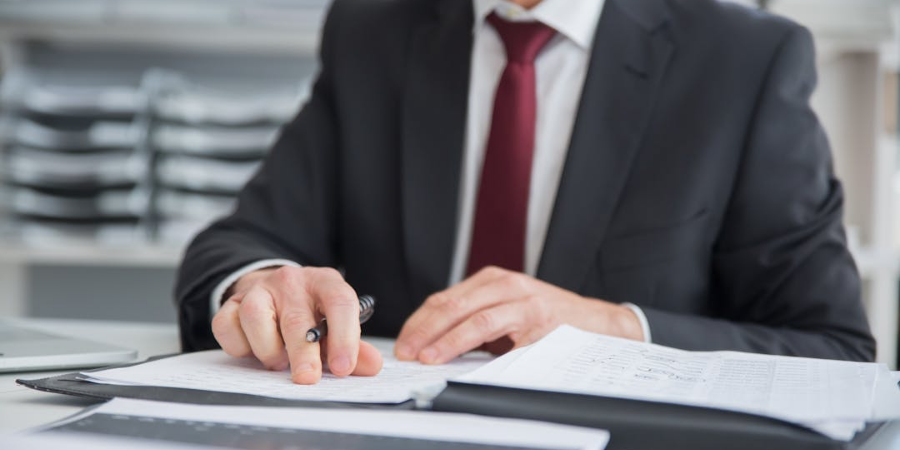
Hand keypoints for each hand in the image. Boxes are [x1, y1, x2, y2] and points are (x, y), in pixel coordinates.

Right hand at [211, 266, 382, 383]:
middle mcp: (291, 282)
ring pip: (255, 316)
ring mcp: (258, 290)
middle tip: (308, 378)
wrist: (271, 289)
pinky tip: (253, 350)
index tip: (344, 367)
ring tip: (279, 361)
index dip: (345, 336)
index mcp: (325, 283)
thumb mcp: (335, 323)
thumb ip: (352, 346)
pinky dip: (239, 346)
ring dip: (268, 348)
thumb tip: (372, 365)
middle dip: (303, 353)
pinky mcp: (230, 303)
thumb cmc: (308, 312)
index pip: (340, 302)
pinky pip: (227, 326)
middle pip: (296, 318)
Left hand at [394, 266, 643, 363]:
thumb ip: (475, 321)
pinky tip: (466, 360)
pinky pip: (504, 335)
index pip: (444, 299)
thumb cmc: (548, 320)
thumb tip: (433, 345)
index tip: (403, 341)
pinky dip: (481, 347)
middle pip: (453, 305)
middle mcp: (505, 284)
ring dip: (447, 340)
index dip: (419, 321)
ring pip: (475, 318)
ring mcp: (523, 300)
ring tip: (428, 357)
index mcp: (492, 280)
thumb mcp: (508, 312)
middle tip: (406, 351)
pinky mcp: (539, 320)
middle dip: (424, 330)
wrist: (597, 323)